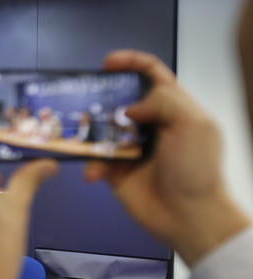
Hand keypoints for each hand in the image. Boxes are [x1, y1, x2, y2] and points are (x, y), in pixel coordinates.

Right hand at [84, 50, 249, 265]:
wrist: (188, 216)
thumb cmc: (197, 170)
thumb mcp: (193, 125)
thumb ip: (164, 101)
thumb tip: (129, 108)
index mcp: (173, 109)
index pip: (152, 76)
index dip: (131, 63)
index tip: (108, 63)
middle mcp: (150, 125)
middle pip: (120, 100)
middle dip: (101, 97)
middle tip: (84, 97)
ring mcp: (131, 147)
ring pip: (102, 129)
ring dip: (90, 132)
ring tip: (81, 135)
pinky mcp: (115, 170)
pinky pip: (94, 160)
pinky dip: (91, 164)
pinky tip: (95, 172)